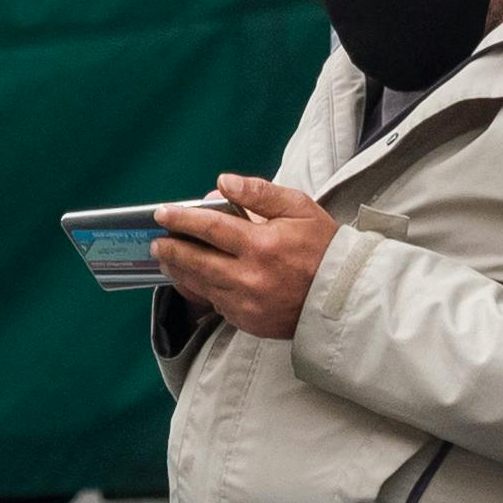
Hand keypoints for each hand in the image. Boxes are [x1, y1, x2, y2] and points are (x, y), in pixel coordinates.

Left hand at [153, 175, 338, 339]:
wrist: (344, 296)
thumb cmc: (323, 247)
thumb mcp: (300, 208)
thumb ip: (260, 193)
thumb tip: (223, 182)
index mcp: (262, 244)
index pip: (210, 228)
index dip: (182, 219)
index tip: (163, 214)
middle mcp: (249, 276)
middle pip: (196, 260)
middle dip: (171, 249)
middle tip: (158, 241)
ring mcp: (246, 303)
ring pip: (200, 285)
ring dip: (179, 271)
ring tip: (168, 260)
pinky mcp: (248, 321)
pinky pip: (215, 303)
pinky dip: (202, 290)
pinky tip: (195, 280)